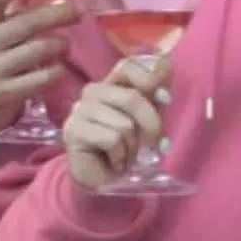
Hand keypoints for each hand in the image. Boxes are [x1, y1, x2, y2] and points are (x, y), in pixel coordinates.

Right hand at [61, 53, 167, 190]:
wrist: (99, 178)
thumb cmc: (124, 147)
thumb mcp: (146, 119)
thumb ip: (155, 93)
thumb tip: (167, 62)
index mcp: (110, 84)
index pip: (127, 66)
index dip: (149, 78)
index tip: (166, 99)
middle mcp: (92, 92)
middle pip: (131, 98)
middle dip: (151, 125)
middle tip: (156, 145)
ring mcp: (80, 110)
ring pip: (124, 125)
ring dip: (133, 148)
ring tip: (126, 156)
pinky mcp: (73, 130)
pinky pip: (112, 140)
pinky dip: (120, 157)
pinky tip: (114, 162)